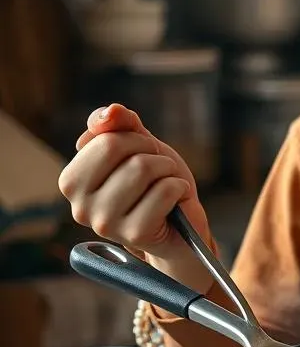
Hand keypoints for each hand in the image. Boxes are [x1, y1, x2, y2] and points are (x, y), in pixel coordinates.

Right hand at [58, 104, 211, 284]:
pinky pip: (165, 190)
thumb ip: (120, 124)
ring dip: (168, 170)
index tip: (143, 156)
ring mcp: (105, 223)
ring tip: (166, 186)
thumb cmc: (155, 185)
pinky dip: (179, 188)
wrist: (180, 226)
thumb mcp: (138, 147)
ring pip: (143, 168)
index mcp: (72, 181)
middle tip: (159, 170)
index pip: (104, 138)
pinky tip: (175, 202)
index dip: (136, 140)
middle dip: (151, 151)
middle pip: (119, 148)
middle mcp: (80, 205)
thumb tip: (110, 113)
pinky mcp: (134, 234)